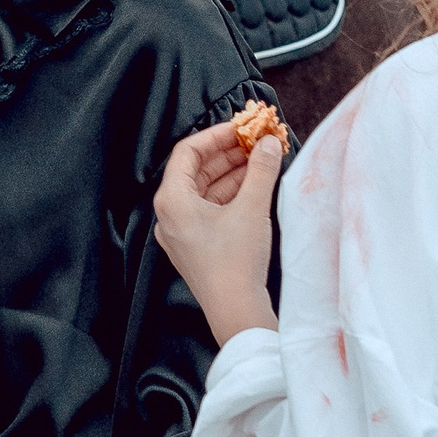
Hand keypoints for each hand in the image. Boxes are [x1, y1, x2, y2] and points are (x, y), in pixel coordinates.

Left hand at [154, 119, 282, 345]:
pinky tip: (255, 184)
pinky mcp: (195, 244)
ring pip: (205, 189)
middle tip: (257, 140)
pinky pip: (209, 208)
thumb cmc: (236, 261)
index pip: (187, 151)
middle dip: (228, 153)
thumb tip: (268, 142)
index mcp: (171, 200)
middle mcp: (169, 214)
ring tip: (262, 158)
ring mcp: (180, 231)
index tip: (242, 126)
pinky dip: (230, 194)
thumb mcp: (252, 207)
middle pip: (196, 170)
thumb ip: (260, 169)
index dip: (216, 134)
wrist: (235, 310)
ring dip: (232, 172)